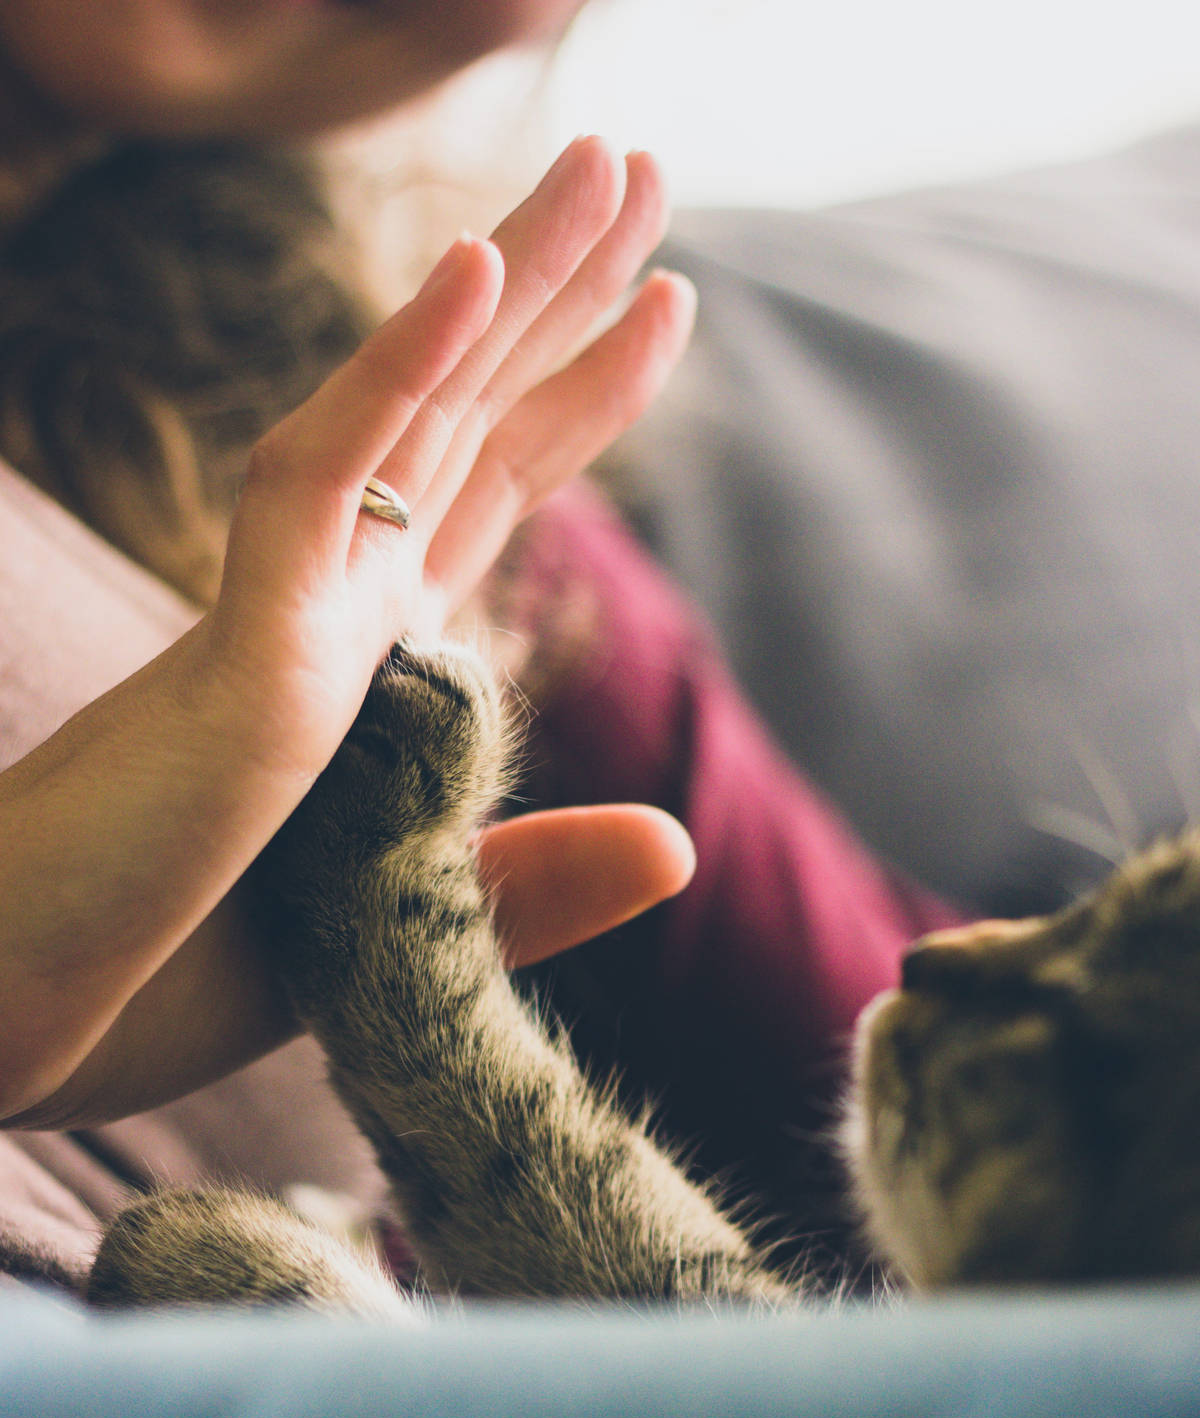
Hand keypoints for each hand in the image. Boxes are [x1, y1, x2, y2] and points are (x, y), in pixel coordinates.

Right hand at [0, 140, 696, 1124]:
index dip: (573, 392)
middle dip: (559, 291)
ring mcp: (284, 620)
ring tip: (614, 162)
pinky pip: (317, 485)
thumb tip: (680, 843)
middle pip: (466, 419)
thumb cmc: (168, 976)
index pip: (485, 494)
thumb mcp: (403, 935)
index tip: (660, 304)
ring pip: (413, 413)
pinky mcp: (238, 654)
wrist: (14, 1019)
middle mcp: (329, 615)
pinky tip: (475, 270)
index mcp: (364, 669)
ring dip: (512, 281)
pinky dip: (394, 374)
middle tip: (643, 165)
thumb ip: (533, 882)